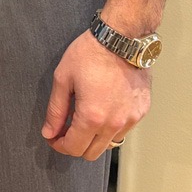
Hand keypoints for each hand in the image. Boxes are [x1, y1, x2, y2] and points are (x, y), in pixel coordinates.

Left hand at [41, 30, 151, 160]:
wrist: (122, 37)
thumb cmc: (91, 53)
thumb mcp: (64, 78)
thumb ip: (55, 110)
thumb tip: (49, 132)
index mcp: (92, 117)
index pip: (74, 148)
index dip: (59, 145)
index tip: (53, 136)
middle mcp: (114, 123)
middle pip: (91, 153)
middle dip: (75, 145)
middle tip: (66, 129)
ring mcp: (131, 119)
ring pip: (109, 144)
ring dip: (94, 137)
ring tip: (86, 117)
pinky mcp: (141, 111)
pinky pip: (124, 130)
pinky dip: (111, 127)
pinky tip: (103, 108)